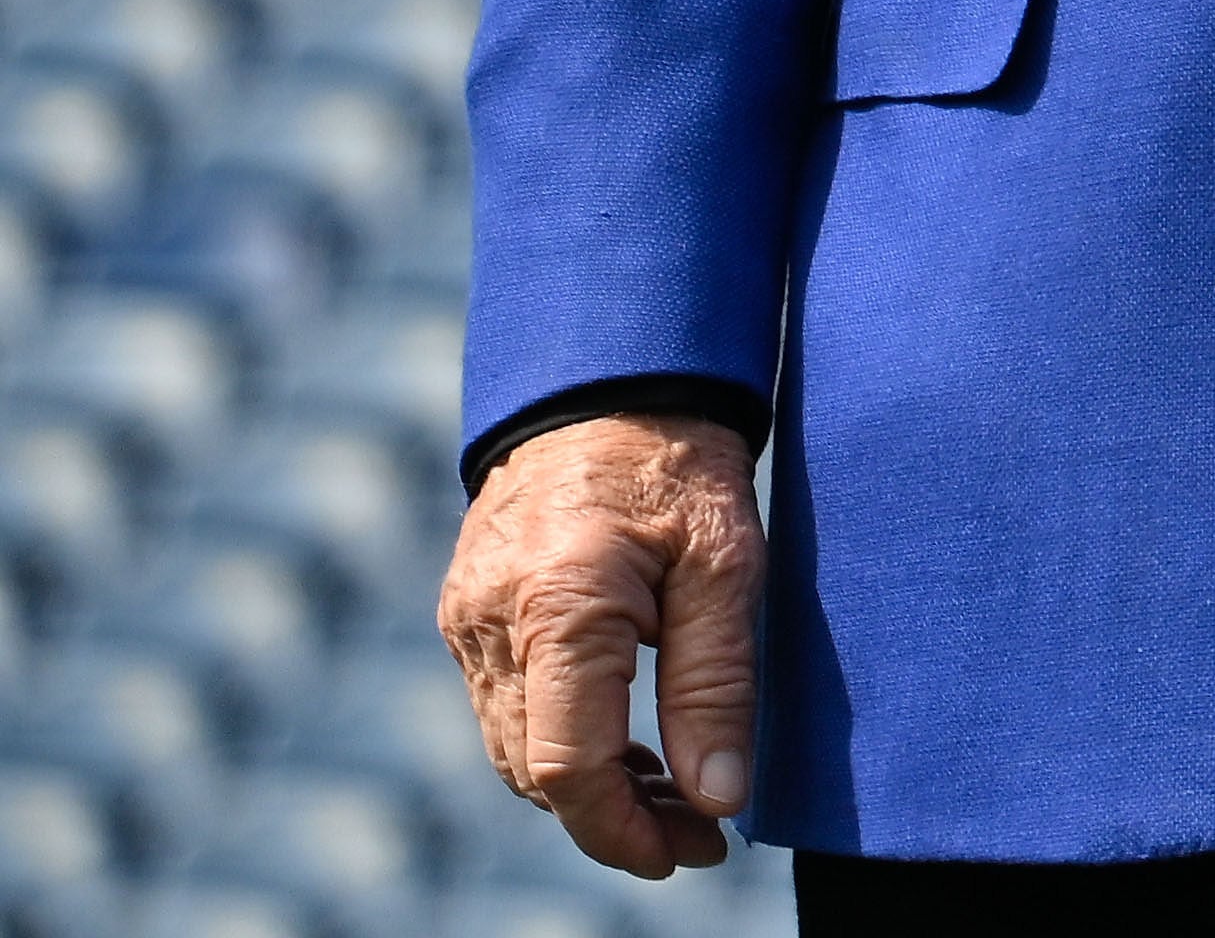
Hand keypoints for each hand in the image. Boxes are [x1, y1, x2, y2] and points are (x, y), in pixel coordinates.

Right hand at [437, 408, 760, 873]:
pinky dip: (560, 741)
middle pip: (533, 769)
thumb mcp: (729, 564)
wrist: (610, 378)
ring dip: (586, 788)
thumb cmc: (682, 462)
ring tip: (677, 800)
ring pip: (514, 746)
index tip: (688, 853)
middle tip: (701, 834)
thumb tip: (720, 796)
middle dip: (612, 820)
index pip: (567, 764)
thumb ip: (717, 682)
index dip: (621, 829)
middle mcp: (491, 622)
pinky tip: (629, 746)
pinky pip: (505, 705)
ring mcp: (466, 618)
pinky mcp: (467, 611)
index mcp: (559, 606)